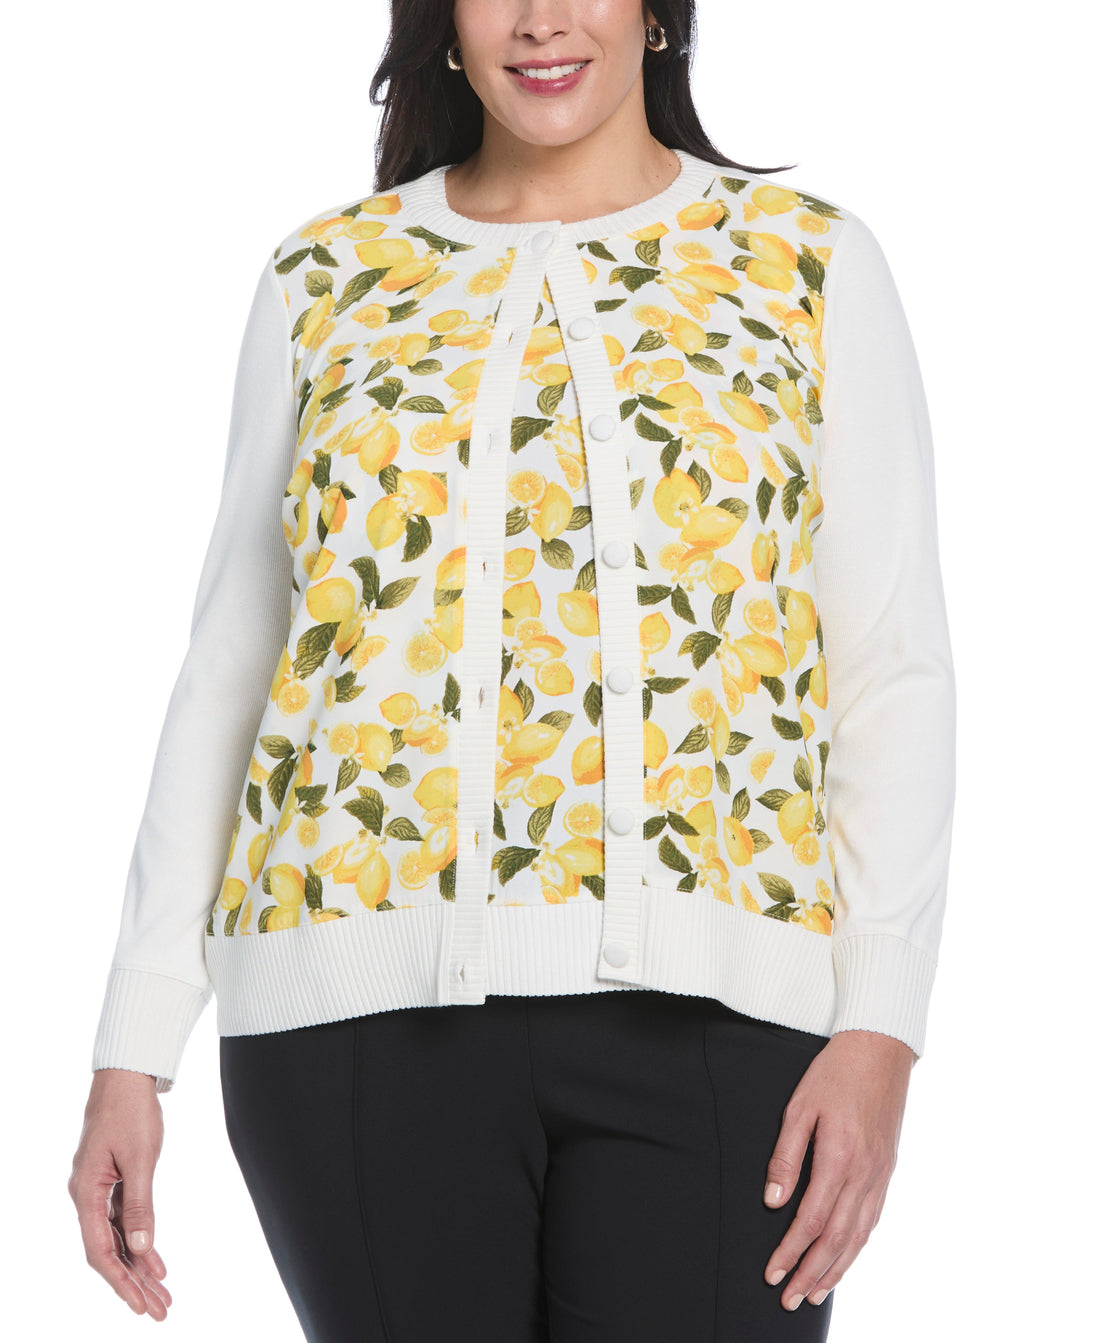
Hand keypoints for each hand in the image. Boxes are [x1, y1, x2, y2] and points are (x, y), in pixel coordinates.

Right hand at [68, 1068, 172, 1318]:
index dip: (120, 1282)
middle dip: (133, 1285)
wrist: (126, 1076)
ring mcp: (98, 1190)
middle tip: (160, 1311)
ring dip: (139, 1268)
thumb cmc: (131, 1110)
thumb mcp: (139, 1158)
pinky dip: (140, 1242)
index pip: (100, 1252)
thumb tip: (140, 1248)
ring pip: (117, 1240)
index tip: (140, 1307)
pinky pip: (122, 1222)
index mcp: (85, 1193)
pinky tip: (156, 1263)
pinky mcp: (111, 1182)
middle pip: (108, 1252)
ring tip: (162, 1295)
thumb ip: (139, 1204)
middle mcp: (86, 1196)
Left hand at [762, 1028, 915, 1309]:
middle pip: (836, 1239)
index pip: (811, 1220)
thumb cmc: (835, 1073)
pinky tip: (844, 1260)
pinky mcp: (887, 1170)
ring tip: (814, 1294)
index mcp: (838, 1157)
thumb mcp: (799, 1105)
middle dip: (810, 1273)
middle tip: (788, 1300)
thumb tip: (773, 1200)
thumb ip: (786, 1154)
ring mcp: (880, 1174)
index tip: (772, 1273)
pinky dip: (857, 1248)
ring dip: (835, 1270)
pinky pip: (872, 1220)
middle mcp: (864, 1173)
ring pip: (858, 1236)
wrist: (880, 1049)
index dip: (790, 1252)